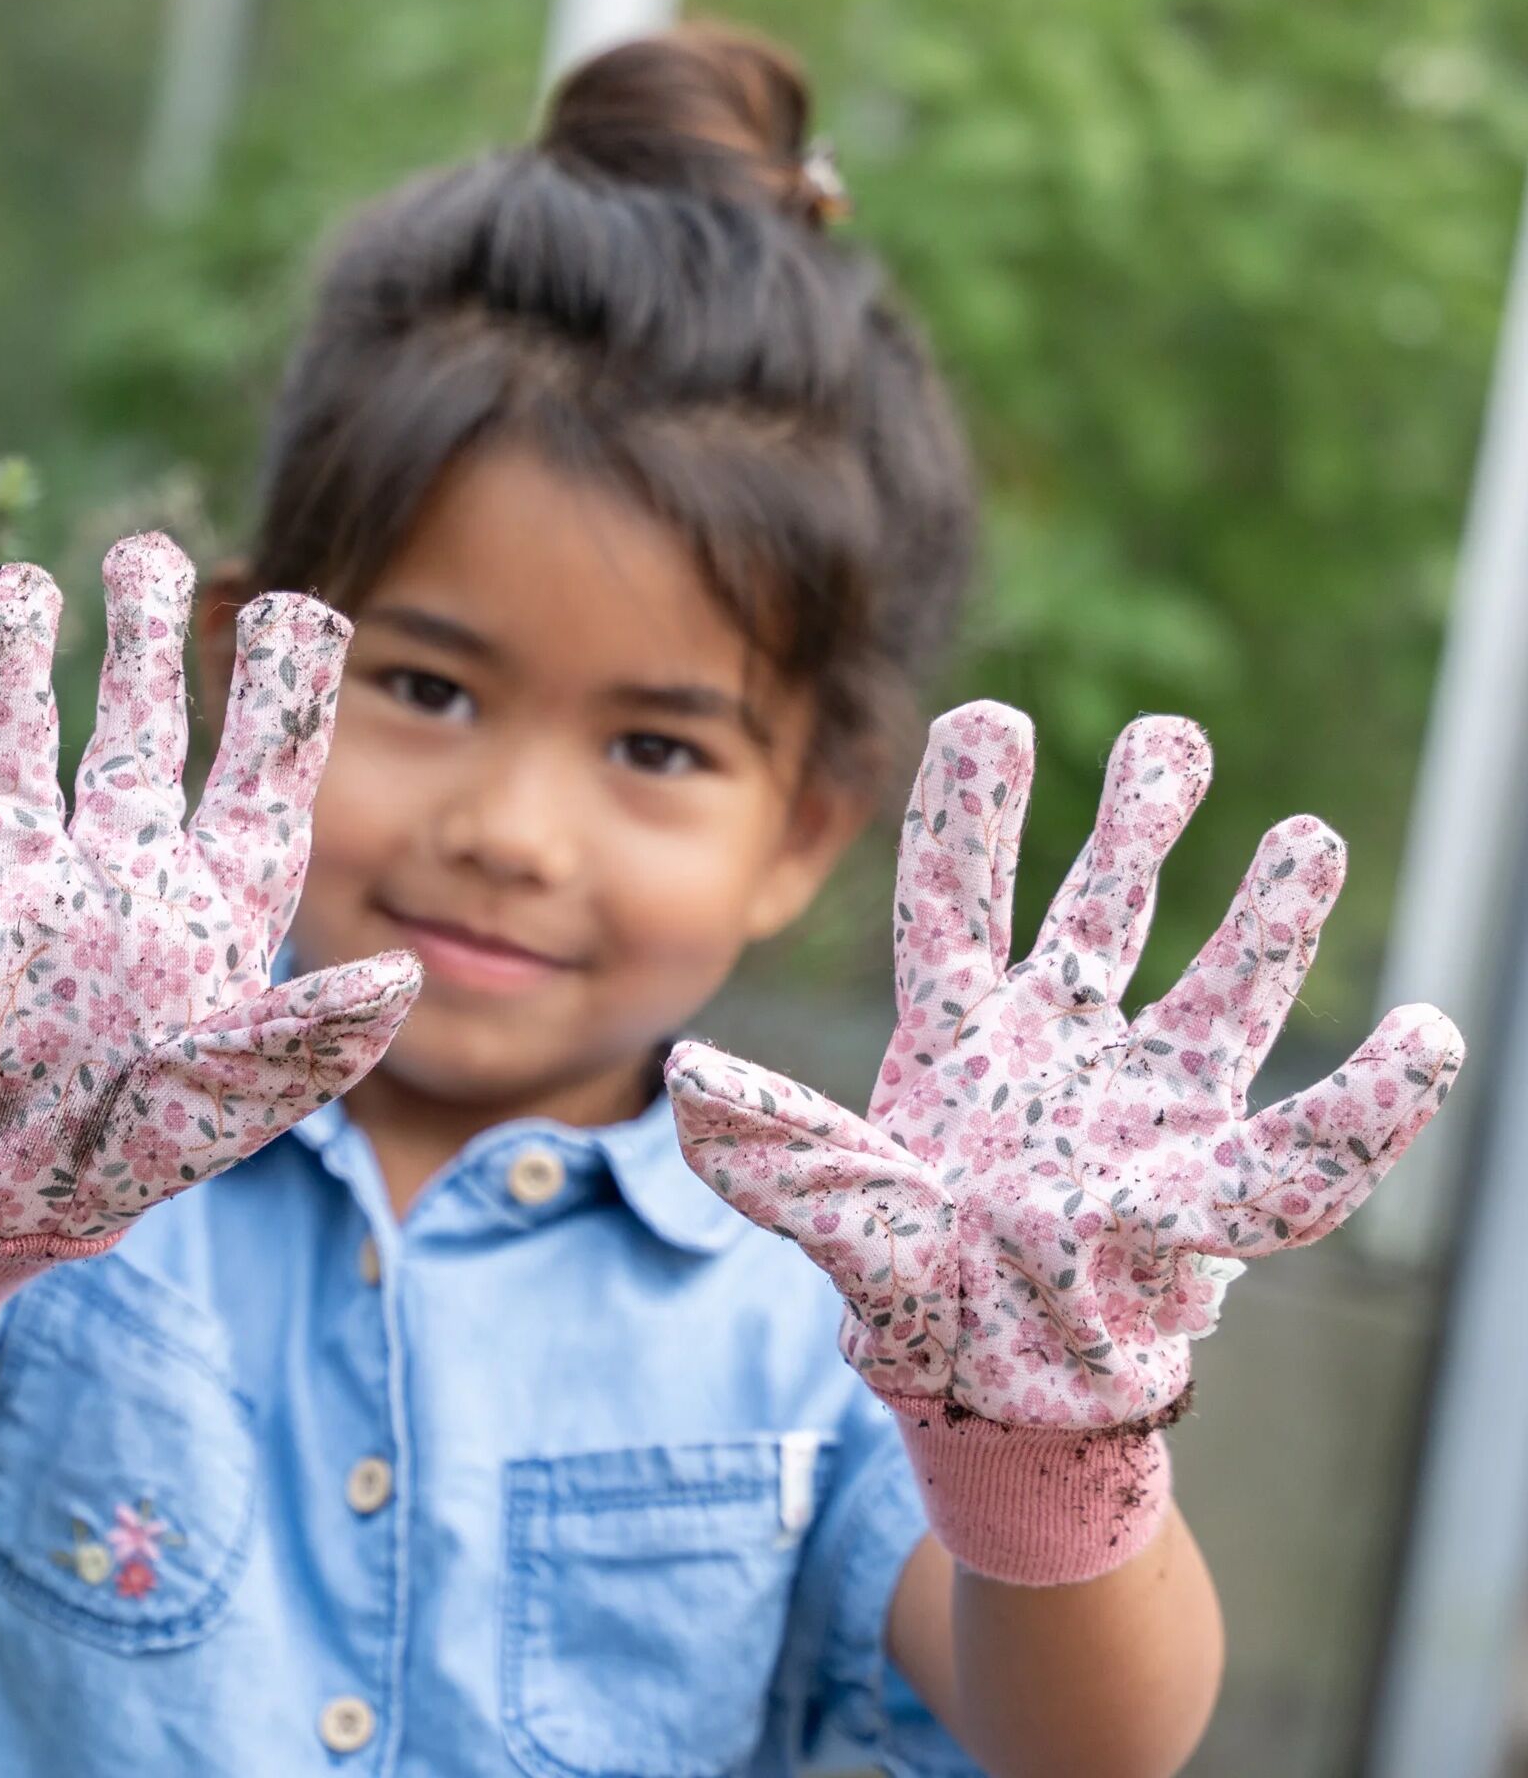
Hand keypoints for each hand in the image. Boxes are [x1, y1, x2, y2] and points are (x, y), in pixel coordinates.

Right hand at [0, 533, 417, 1336]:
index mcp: (211, 915)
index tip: (301, 607)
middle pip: (139, 744)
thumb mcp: (234, 1101)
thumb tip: (403, 981)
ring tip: (18, 580)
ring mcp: (26, 895)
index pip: (259, 788)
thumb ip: (308, 1039)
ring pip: (19, 757)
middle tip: (146, 551)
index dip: (281, 702)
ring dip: (16, 671)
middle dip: (143, 647)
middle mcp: (121, 884)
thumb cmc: (130, 1156)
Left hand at [671, 704, 1459, 1430]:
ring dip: (1264, 918)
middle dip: (1134, 825)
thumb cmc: (913, 1299)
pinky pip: (1299, 1142)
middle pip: (1098, 911)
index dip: (970, 812)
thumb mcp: (842, 1216)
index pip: (956, 899)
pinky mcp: (1204, 1178)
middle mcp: (1053, 1048)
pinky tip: (1421, 1042)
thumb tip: (691, 1080)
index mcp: (955, 1038)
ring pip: (1211, 988)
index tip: (991, 715)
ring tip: (1307, 836)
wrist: (995, 1397)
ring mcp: (1136, 1103)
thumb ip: (781, 1152)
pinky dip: (1365, 1103)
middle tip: (1172, 735)